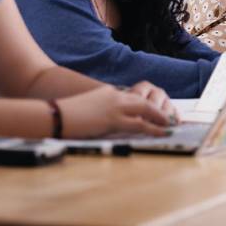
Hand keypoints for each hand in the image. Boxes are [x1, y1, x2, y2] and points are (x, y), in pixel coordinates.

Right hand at [57, 85, 173, 137]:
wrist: (55, 114)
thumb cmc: (64, 114)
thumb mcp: (85, 107)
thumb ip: (98, 110)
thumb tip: (103, 120)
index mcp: (107, 93)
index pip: (133, 97)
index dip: (146, 105)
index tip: (155, 112)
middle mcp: (114, 96)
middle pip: (143, 100)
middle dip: (158, 109)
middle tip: (169, 117)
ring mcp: (115, 107)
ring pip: (146, 110)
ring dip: (160, 118)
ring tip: (170, 125)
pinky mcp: (113, 120)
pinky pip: (139, 124)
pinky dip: (153, 128)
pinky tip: (162, 133)